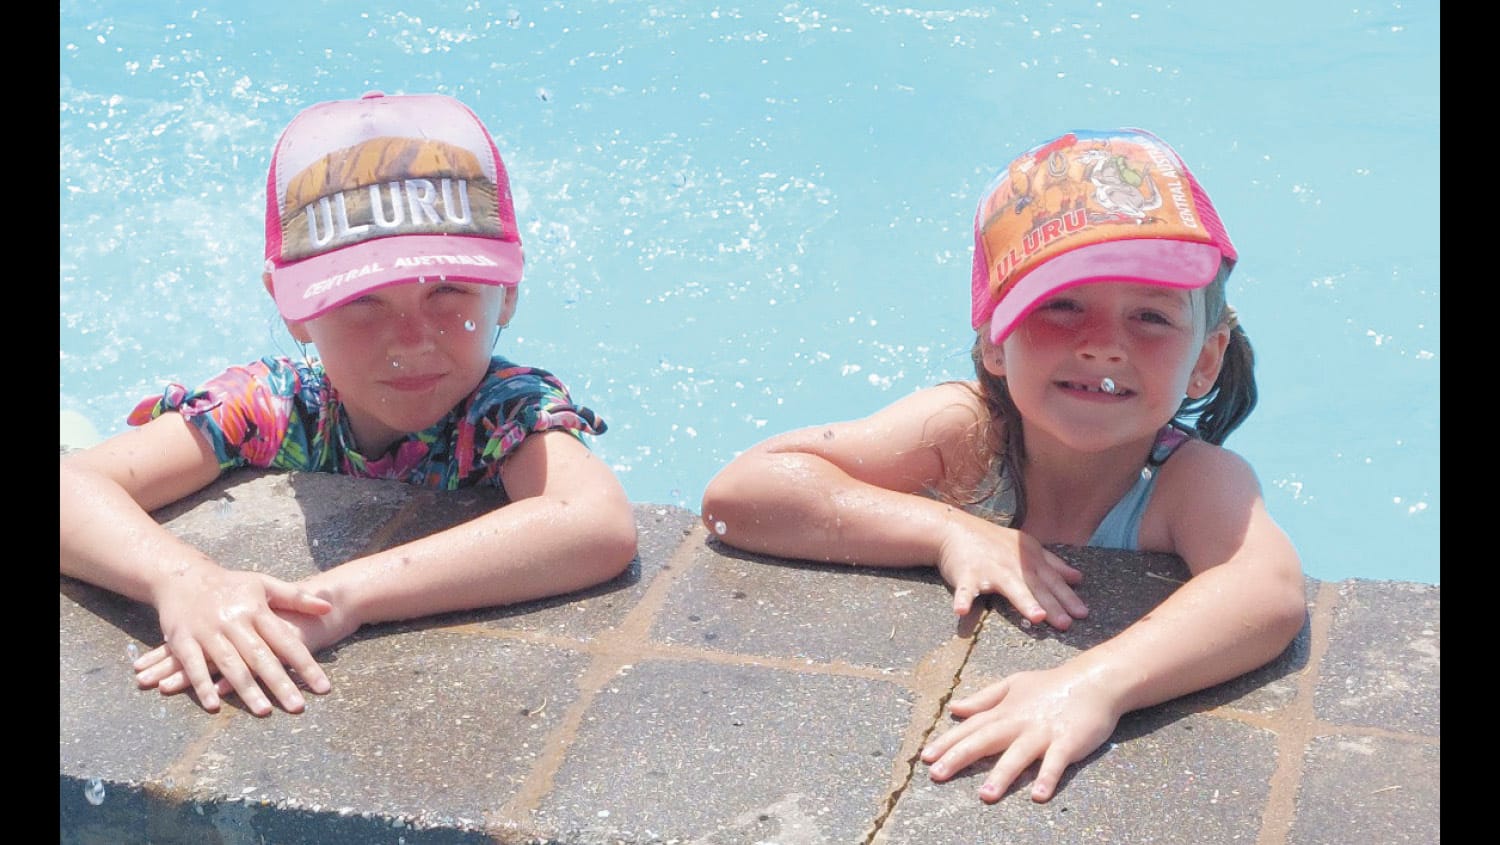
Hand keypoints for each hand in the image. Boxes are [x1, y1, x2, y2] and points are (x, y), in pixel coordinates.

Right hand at [140, 564, 332, 715]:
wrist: (182, 576)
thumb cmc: (230, 584)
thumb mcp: (264, 584)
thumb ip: (296, 597)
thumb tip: (329, 608)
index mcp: (256, 610)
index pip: (286, 641)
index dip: (306, 665)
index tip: (323, 688)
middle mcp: (234, 622)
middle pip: (261, 657)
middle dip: (280, 683)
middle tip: (298, 707)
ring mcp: (208, 632)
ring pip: (230, 664)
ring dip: (246, 688)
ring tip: (264, 711)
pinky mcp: (183, 640)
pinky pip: (194, 665)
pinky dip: (203, 685)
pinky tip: (214, 705)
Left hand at [920, 664, 1122, 802]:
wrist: (1094, 681)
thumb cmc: (1051, 686)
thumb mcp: (1014, 684)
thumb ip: (984, 699)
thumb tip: (955, 708)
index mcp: (1005, 711)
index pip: (971, 728)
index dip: (947, 742)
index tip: (925, 758)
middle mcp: (1019, 722)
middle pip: (985, 740)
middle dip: (960, 758)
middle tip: (937, 775)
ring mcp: (1043, 733)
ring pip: (1018, 755)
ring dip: (1002, 775)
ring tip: (985, 796)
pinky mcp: (1068, 742)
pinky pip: (1057, 762)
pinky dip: (1048, 777)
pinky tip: (1038, 795)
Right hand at [936, 519, 1086, 627]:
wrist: (956, 528)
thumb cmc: (993, 541)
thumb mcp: (1027, 548)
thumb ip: (1053, 564)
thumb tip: (1078, 578)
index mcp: (1029, 560)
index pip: (1052, 580)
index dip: (1068, 597)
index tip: (1083, 614)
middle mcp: (1013, 564)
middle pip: (1037, 586)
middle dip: (1053, 605)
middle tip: (1066, 624)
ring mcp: (991, 569)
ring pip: (1010, 586)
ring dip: (1024, 601)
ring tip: (1037, 617)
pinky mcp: (967, 574)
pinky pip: (965, 589)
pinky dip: (963, 599)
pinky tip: (961, 611)